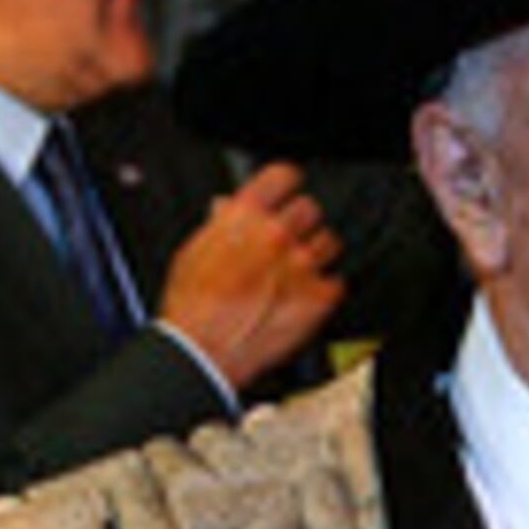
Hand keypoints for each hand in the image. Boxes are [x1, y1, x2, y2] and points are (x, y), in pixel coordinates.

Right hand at [159, 164, 344, 388]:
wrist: (203, 352)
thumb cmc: (191, 308)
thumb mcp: (193, 251)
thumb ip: (218, 224)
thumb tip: (225, 209)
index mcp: (244, 216)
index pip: (283, 175)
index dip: (287, 184)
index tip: (288, 192)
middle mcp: (276, 234)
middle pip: (310, 208)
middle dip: (300, 223)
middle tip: (288, 243)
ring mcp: (301, 265)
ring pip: (329, 241)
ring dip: (317, 253)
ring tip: (298, 272)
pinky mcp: (319, 297)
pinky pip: (337, 281)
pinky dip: (326, 288)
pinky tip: (305, 296)